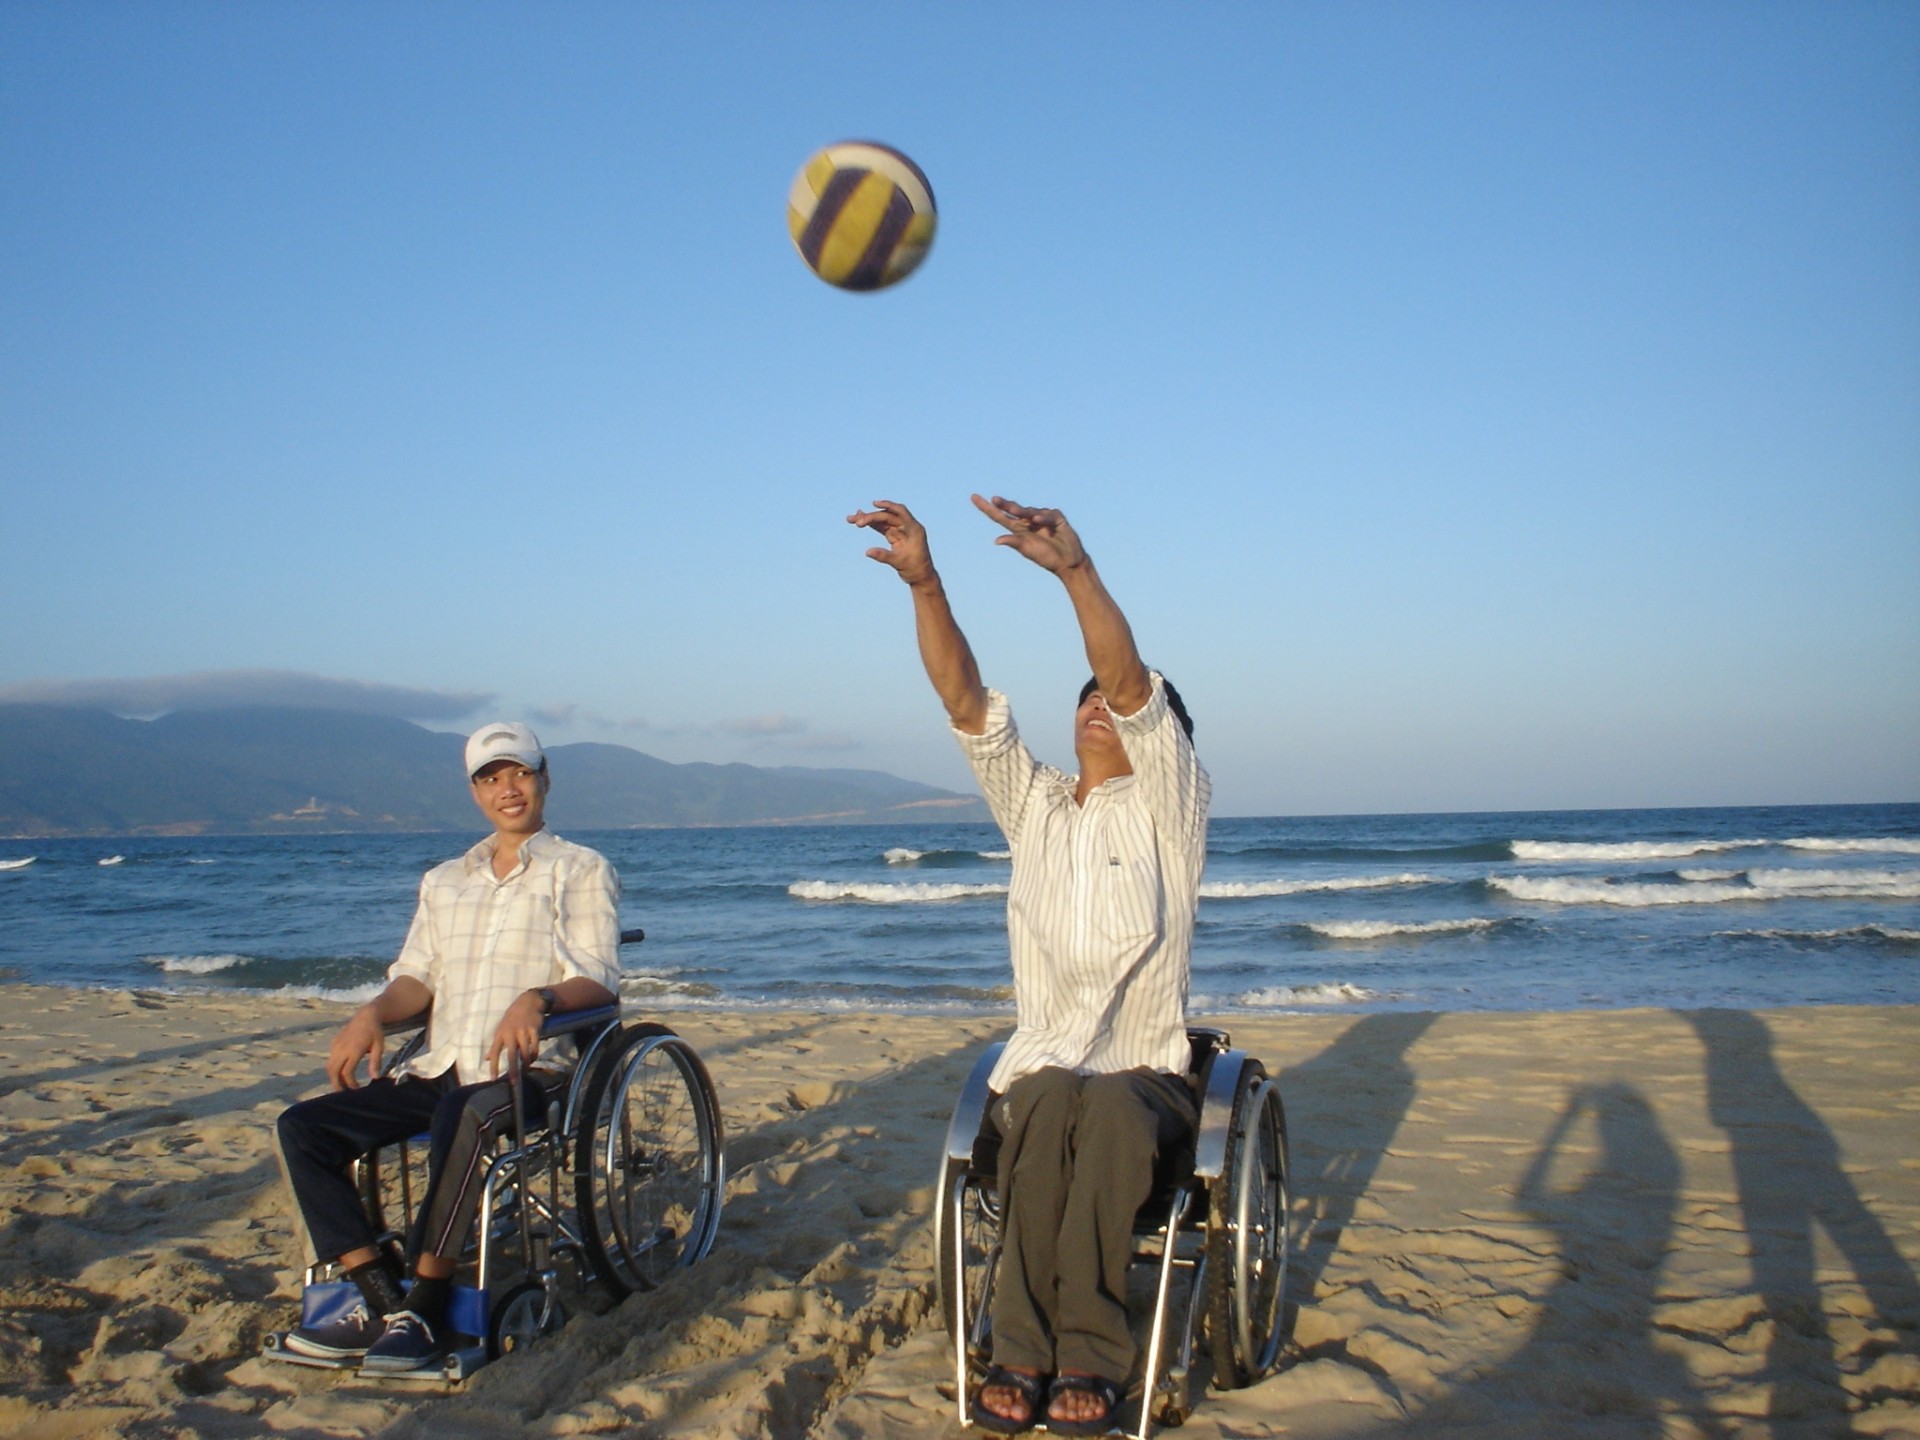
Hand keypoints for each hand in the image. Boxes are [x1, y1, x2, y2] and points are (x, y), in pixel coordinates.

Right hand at [326, 1005, 384, 1090]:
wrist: (366, 1016)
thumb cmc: (375, 1032)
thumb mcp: (379, 1046)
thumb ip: (375, 1062)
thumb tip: (375, 1078)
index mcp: (354, 1050)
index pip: (347, 1072)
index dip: (350, 1083)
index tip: (356, 1089)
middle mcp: (342, 1048)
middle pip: (333, 1071)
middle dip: (337, 1084)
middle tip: (343, 1093)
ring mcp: (336, 1045)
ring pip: (329, 1066)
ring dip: (333, 1077)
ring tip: (341, 1086)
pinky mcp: (334, 1043)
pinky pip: (330, 1059)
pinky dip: (333, 1068)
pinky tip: (340, 1074)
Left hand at [486, 991, 545, 1076]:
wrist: (528, 1002)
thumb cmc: (511, 1018)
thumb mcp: (500, 1028)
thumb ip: (495, 1045)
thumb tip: (486, 1058)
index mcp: (500, 1034)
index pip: (494, 1052)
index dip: (493, 1066)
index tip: (493, 1079)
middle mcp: (511, 1034)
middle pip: (511, 1055)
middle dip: (513, 1070)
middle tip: (514, 1082)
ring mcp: (523, 1032)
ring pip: (525, 1053)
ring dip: (526, 1063)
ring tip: (525, 1069)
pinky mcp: (534, 1030)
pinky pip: (535, 1047)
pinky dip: (534, 1055)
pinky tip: (533, 1058)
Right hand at [848, 500, 937, 585]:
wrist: (921, 578)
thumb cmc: (915, 570)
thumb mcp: (899, 562)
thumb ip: (884, 556)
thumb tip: (868, 552)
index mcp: (914, 529)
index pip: (900, 512)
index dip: (888, 505)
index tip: (874, 504)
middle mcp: (907, 528)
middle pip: (887, 516)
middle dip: (871, 517)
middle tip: (855, 520)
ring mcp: (901, 531)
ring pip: (883, 521)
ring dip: (868, 519)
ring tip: (852, 519)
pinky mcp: (895, 537)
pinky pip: (882, 527)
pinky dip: (872, 525)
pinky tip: (860, 521)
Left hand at [971, 494, 1086, 573]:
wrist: (1069, 562)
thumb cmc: (1047, 558)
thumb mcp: (1028, 551)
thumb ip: (1014, 543)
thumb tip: (996, 541)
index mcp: (1018, 530)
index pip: (999, 517)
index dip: (986, 507)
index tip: (973, 497)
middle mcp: (1028, 522)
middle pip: (1012, 510)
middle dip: (1004, 505)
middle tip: (995, 499)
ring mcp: (1041, 518)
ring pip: (1029, 511)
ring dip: (1026, 513)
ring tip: (1029, 519)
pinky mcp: (1055, 517)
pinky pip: (1046, 514)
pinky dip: (1043, 517)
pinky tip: (1038, 520)